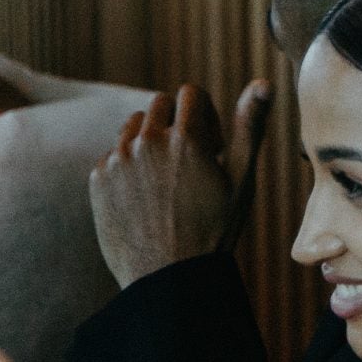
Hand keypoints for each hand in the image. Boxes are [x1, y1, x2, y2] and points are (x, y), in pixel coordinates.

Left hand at [89, 81, 272, 287]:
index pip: (190, 94)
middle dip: (176, 124)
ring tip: (166, 181)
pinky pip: (113, 155)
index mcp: (185, 137)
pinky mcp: (98, 178)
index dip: (204, 117)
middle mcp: (147, 141)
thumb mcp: (240, 179)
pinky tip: (144, 198)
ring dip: (150, 141)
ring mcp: (118, 159)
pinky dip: (128, 167)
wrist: (169, 279)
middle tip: (188, 164)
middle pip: (160, 105)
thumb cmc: (214, 230)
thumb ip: (250, 125)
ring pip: (134, 126)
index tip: (210, 146)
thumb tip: (264, 82)